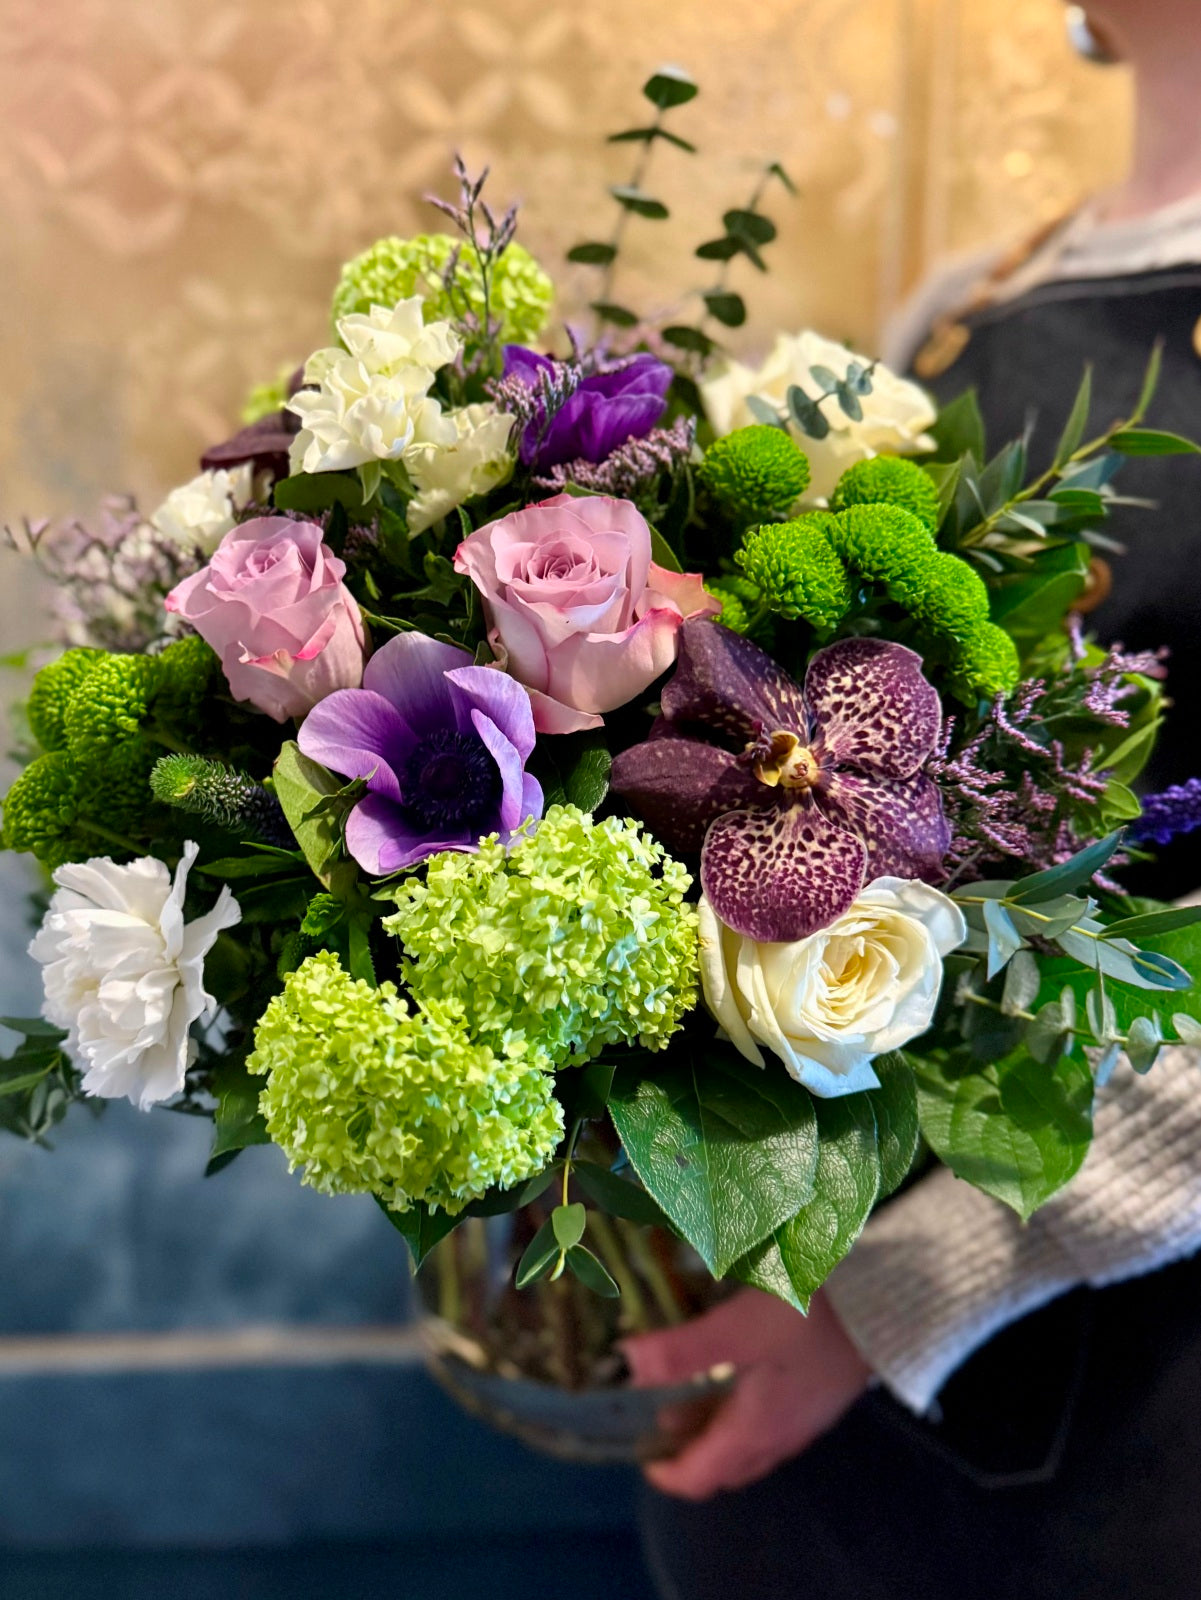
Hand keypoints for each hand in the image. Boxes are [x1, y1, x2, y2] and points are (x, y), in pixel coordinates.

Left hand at [623, 1286, 871, 1499]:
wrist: (886, 1304)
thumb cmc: (807, 1316)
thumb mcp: (738, 1328)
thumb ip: (682, 1350)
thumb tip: (627, 1365)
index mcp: (755, 1430)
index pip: (703, 1477)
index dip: (667, 1476)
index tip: (640, 1458)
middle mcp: (781, 1436)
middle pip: (726, 1466)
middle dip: (688, 1454)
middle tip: (654, 1426)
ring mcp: (805, 1418)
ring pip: (749, 1445)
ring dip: (713, 1431)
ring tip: (682, 1398)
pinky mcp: (821, 1396)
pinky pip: (771, 1424)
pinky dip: (740, 1415)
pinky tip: (735, 1378)